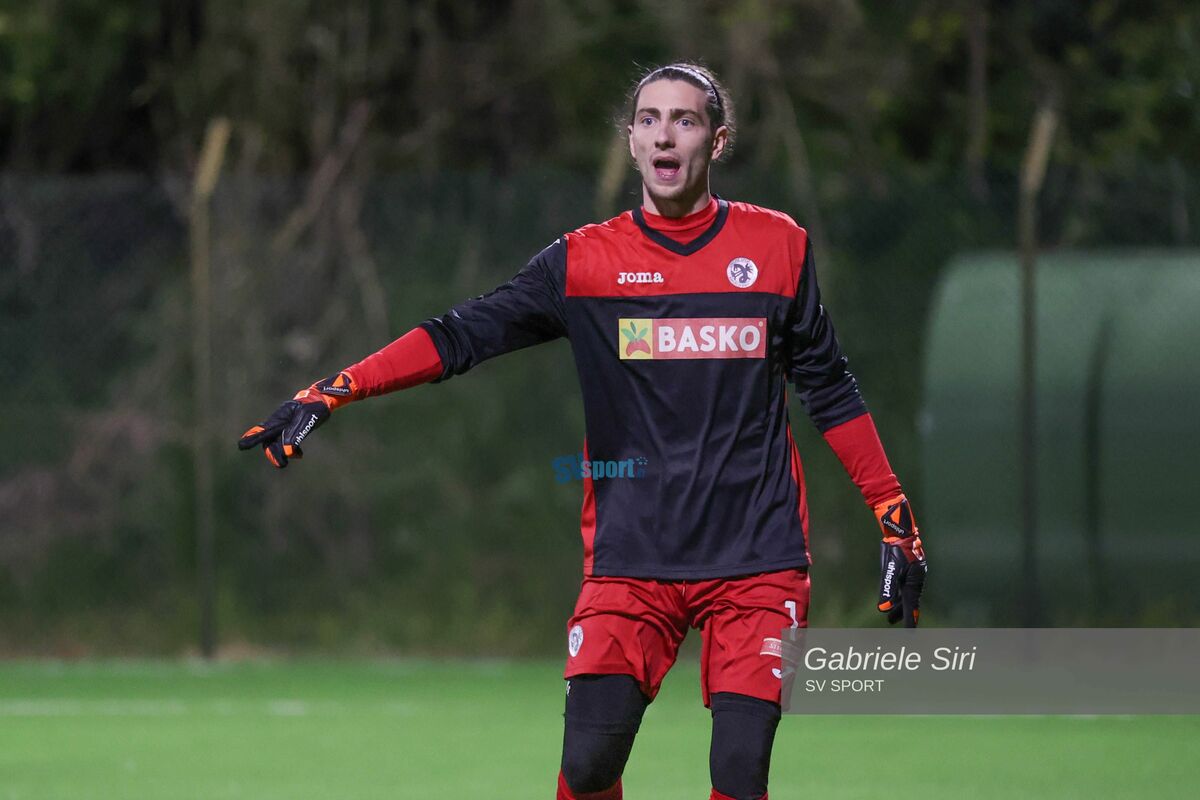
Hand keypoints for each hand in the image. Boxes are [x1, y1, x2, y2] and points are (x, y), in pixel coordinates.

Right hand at [238, 372, 356, 467]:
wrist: (322, 399)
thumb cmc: (314, 407)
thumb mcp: (306, 420)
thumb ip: (295, 435)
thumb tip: (287, 452)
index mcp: (280, 417)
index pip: (264, 430)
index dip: (252, 438)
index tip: (241, 445)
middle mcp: (279, 422)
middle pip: (269, 440)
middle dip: (273, 453)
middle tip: (281, 464)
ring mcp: (284, 425)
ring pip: (277, 442)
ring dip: (281, 453)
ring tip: (288, 461)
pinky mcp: (291, 428)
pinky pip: (286, 442)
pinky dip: (291, 450)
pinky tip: (299, 454)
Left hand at [874, 495, 926, 626]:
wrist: (901, 531)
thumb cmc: (895, 550)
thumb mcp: (890, 570)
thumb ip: (887, 589)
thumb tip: (882, 609)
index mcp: (913, 583)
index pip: (910, 607)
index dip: (909, 621)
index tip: (910, 634)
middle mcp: (915, 581)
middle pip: (908, 602)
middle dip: (901, 614)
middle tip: (892, 624)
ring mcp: (913, 575)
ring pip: (906, 594)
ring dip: (898, 604)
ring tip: (891, 615)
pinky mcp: (909, 570)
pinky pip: (904, 586)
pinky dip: (899, 594)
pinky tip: (893, 597)